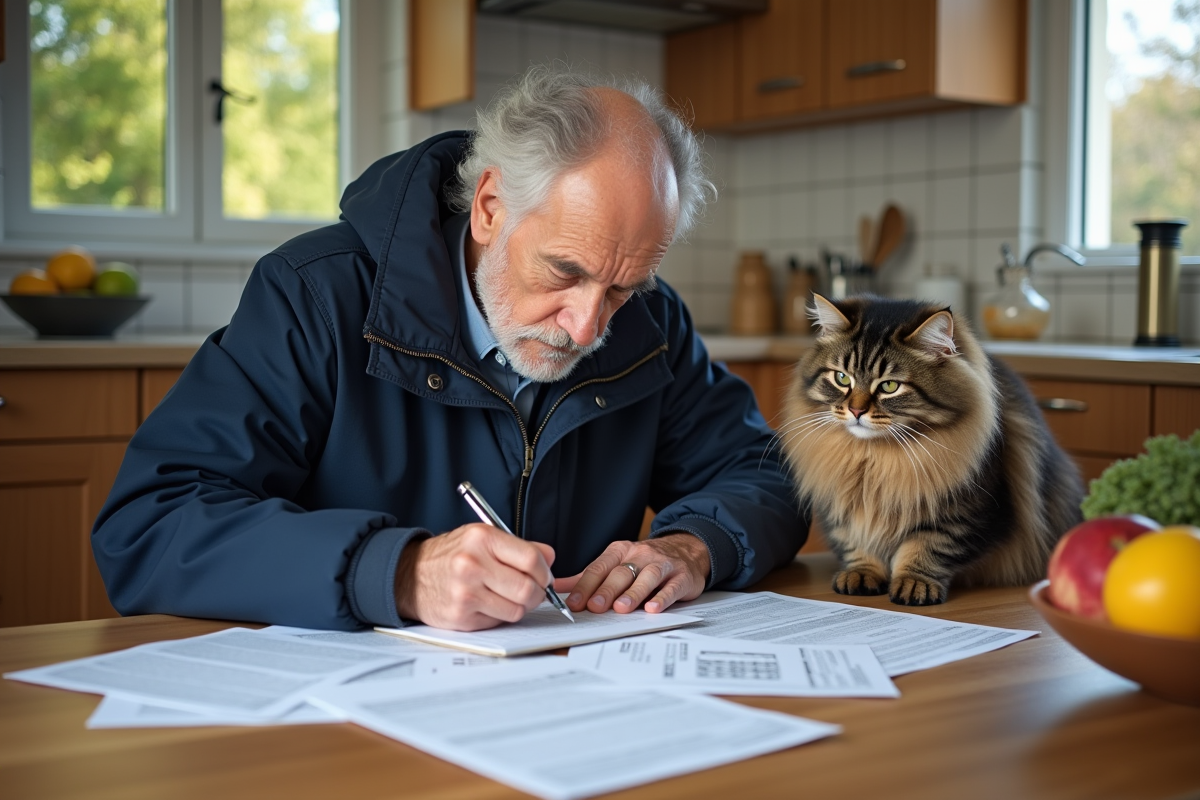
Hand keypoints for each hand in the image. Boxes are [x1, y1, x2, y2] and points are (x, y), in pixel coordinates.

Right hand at [394, 524, 556, 630]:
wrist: (409, 575)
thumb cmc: (450, 555)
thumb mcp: (481, 538)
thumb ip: (518, 546)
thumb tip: (550, 558)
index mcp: (481, 538)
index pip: (531, 559)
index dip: (545, 572)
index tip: (545, 577)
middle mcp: (472, 564)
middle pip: (528, 589)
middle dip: (538, 594)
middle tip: (533, 592)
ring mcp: (465, 592)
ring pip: (516, 610)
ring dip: (520, 607)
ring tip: (509, 598)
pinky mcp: (461, 616)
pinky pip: (498, 622)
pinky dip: (500, 616)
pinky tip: (489, 605)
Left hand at [555, 534, 709, 614]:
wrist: (686, 550)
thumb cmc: (645, 561)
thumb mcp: (615, 563)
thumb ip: (588, 577)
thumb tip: (557, 587)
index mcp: (620, 551)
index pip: (599, 567)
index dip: (586, 585)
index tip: (575, 603)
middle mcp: (640, 555)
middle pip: (621, 573)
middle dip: (607, 590)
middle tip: (595, 607)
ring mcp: (662, 564)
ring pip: (646, 577)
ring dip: (633, 593)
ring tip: (621, 608)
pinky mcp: (681, 576)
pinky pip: (671, 587)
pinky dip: (662, 598)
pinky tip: (653, 608)